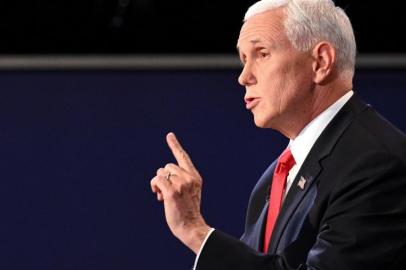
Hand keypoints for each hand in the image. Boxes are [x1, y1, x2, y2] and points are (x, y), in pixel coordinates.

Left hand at [150, 132, 209, 252]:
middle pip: (167, 166)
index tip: (169, 135)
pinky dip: (154, 186)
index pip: (183, 157)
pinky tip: (158, 195)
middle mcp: (189, 178)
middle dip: (164, 177)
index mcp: (195, 177)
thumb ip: (181, 180)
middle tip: (166, 191)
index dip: (175, 145)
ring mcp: (181, 184)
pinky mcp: (172, 191)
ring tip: (163, 195)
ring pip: (161, 172)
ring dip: (158, 183)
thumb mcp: (190, 192)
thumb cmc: (188, 210)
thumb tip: (162, 176)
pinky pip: (157, 180)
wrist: (191, 226)